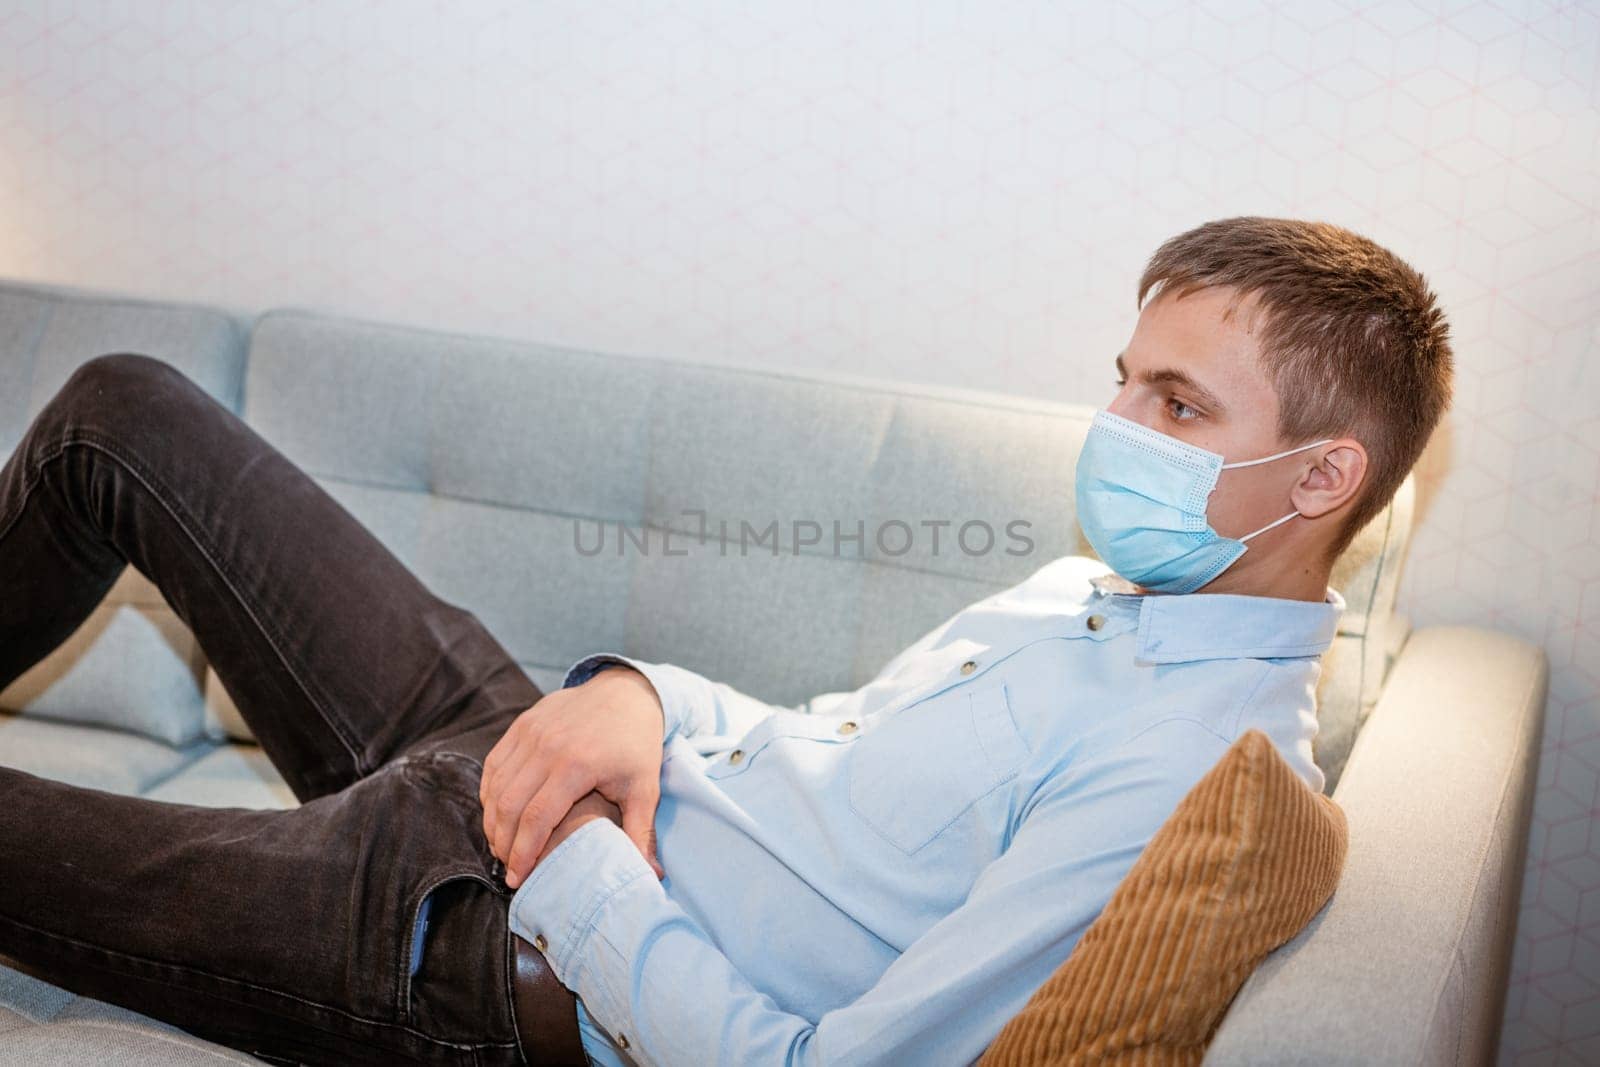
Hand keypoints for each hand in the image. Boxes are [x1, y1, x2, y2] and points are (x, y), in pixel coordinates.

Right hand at [480, 665, 666, 888]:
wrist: (628, 693)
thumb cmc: (637, 745)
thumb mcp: (645, 789)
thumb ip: (641, 833)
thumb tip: (651, 877)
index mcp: (576, 765)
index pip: (535, 819)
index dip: (523, 854)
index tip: (518, 879)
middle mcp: (547, 747)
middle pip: (509, 806)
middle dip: (503, 843)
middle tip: (508, 868)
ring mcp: (531, 732)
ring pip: (496, 787)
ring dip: (493, 821)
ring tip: (502, 847)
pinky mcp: (522, 724)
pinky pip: (494, 765)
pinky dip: (490, 793)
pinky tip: (498, 814)